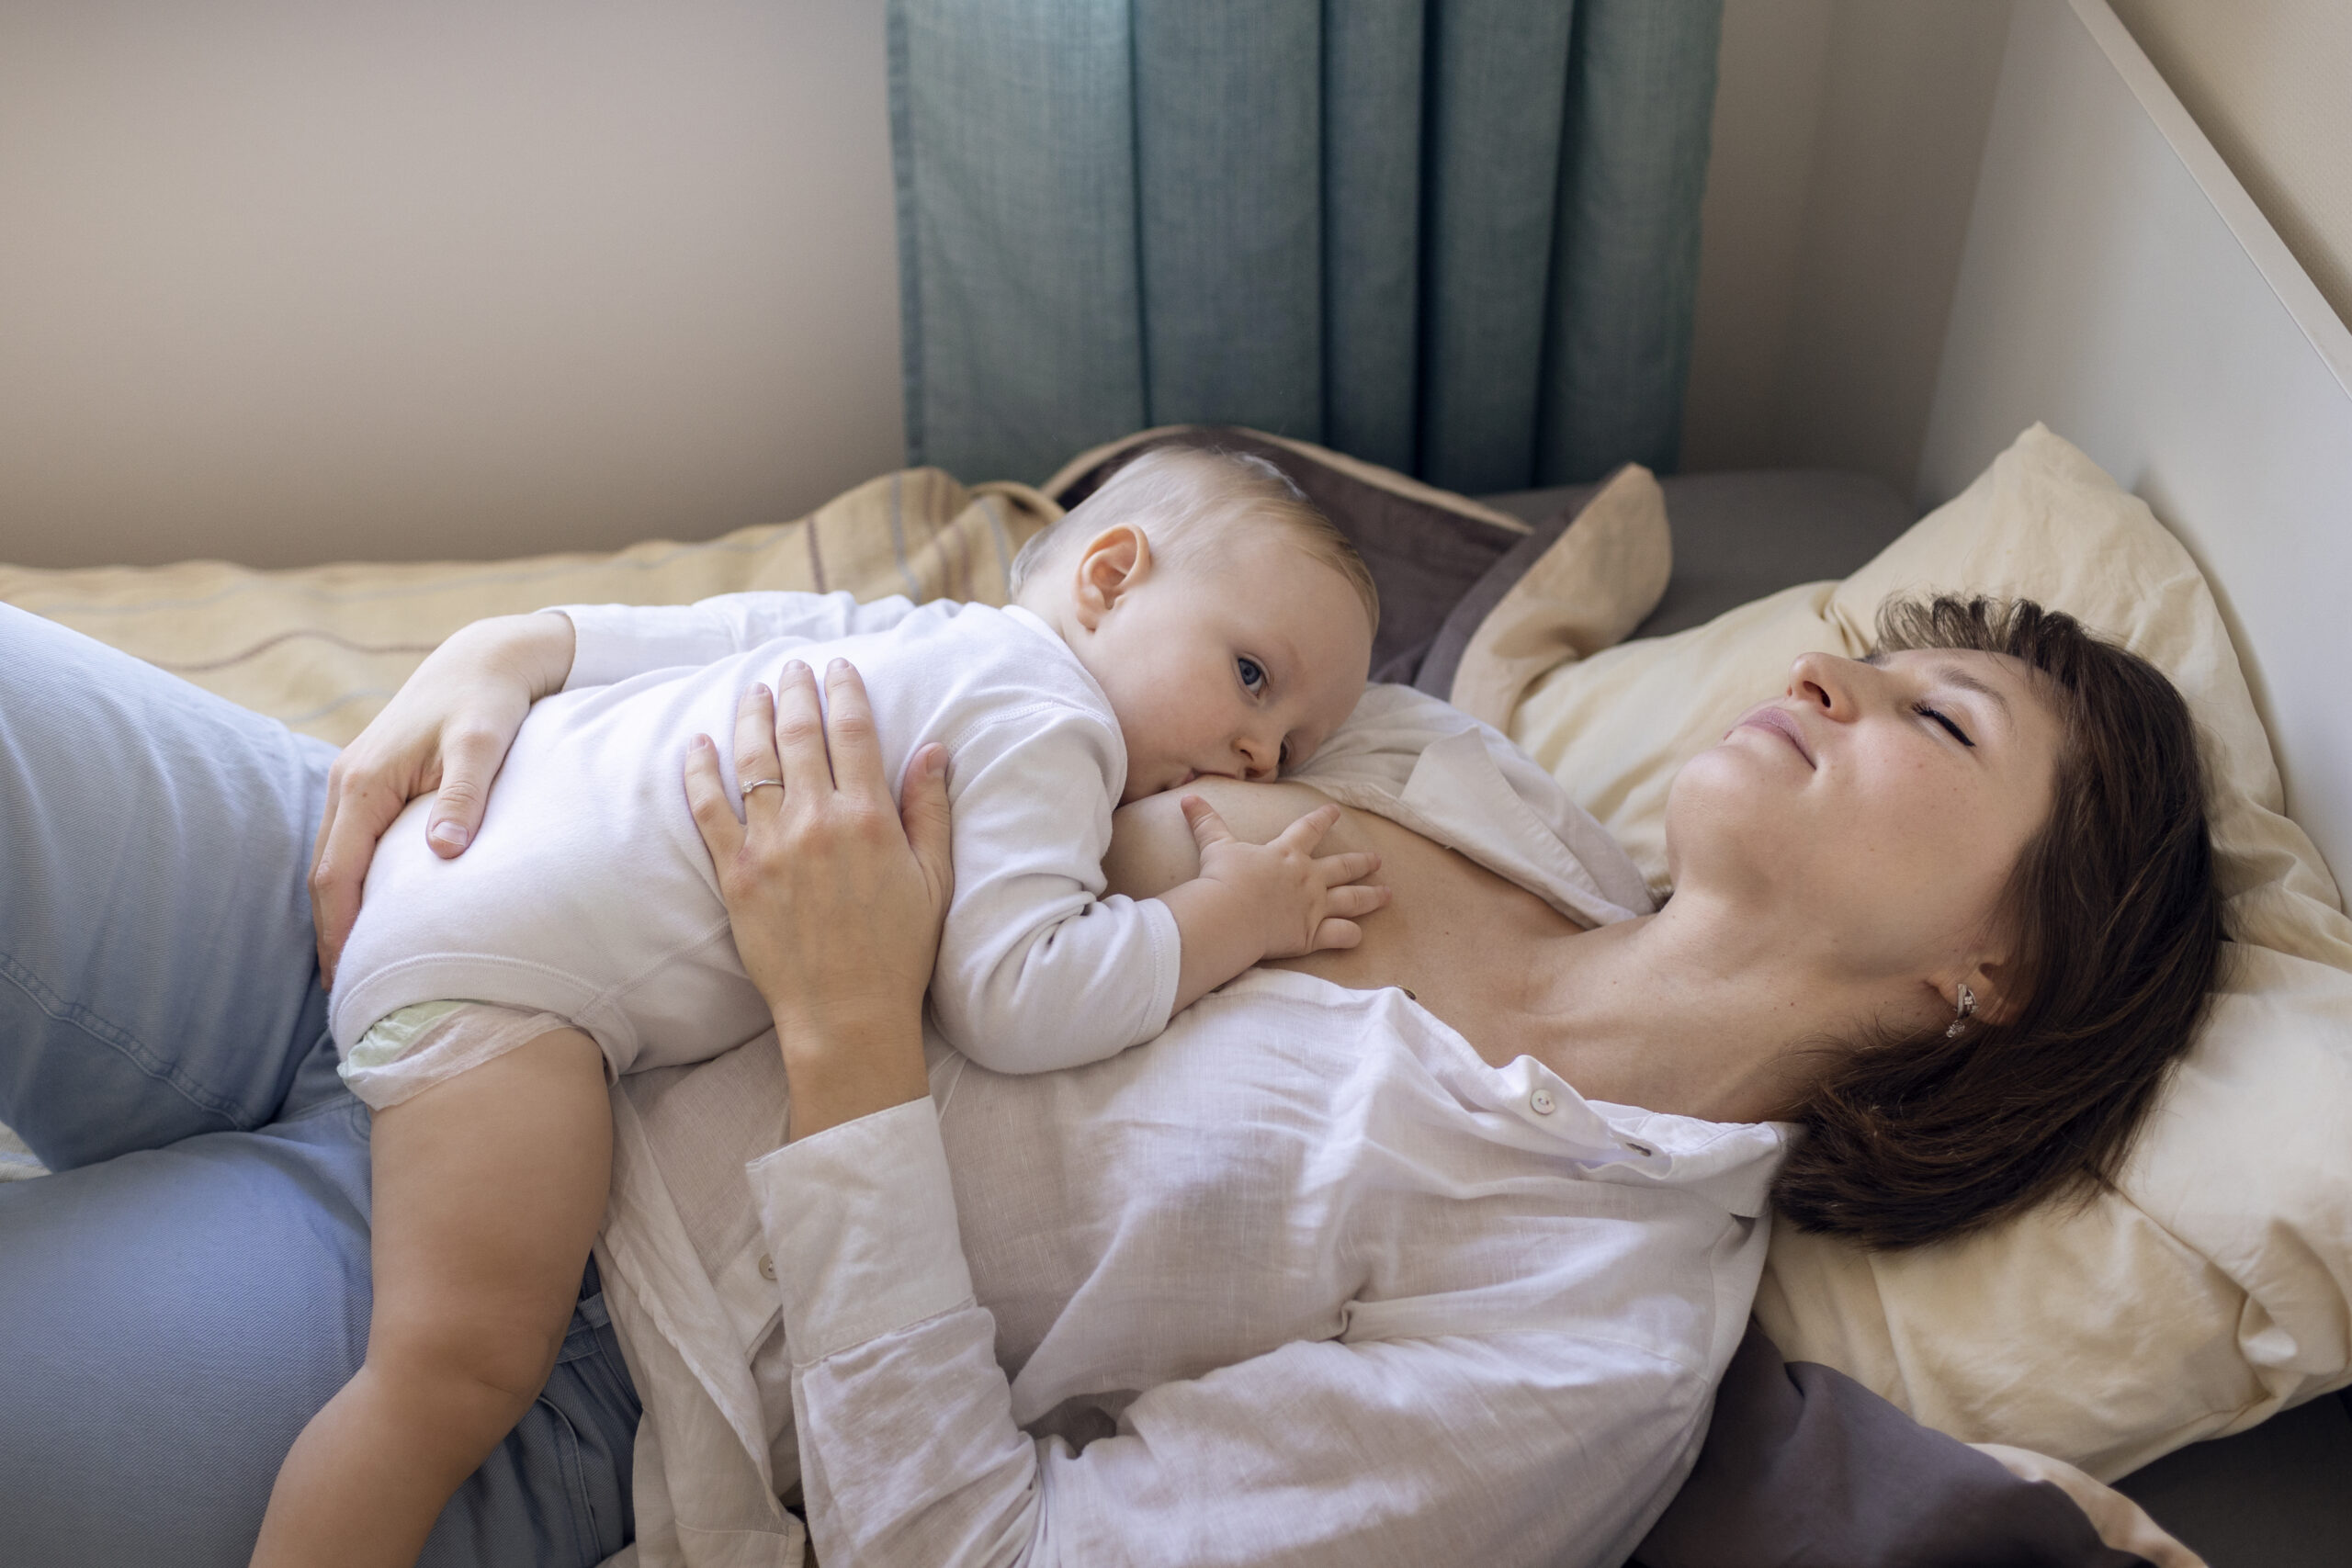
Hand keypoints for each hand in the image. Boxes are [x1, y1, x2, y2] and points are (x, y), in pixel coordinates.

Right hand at [308, 612, 574, 984]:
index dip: (339, 932)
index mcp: (364, 783)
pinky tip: (372, 916)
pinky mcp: (372, 783)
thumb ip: (463, 797)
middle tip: (348, 992)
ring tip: (356, 967)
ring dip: (339, 912)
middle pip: (326, 876)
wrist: (486, 658)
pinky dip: (352, 883)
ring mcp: (354, 783)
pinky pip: (350, 845)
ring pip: (335, 861)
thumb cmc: (488, 702)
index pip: (337, 875)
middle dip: (333, 934)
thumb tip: (443, 853)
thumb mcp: (481, 745)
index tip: (351, 980)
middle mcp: (347, 784)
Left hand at [683, 660, 951, 1138]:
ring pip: (752, 760)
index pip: (853, 731)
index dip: (845, 691)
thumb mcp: (933, 877)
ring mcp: (770, 845)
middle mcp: (816, 820)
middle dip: (796, 691)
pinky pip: (709, 809)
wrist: (847, 1012)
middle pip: (799, 734)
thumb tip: (933, 748)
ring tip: (753, 692)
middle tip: (793, 668)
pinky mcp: (734, 873)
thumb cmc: (899, 949)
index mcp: (869, 817)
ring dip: (751, 716)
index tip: (839, 668)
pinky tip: (698, 745)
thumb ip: (929, 808)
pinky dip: (700, 771)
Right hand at [1184, 797, 1386, 957]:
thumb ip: (1205, 822)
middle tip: (1377, 859)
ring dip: (1371, 896)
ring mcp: (1314, 906)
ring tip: (1388, 894)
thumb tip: (1186, 798)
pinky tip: (1360, 936)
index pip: (1309, 829)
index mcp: (1286, 853)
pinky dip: (1351, 936)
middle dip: (1361, 862)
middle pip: (1341, 866)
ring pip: (1352, 900)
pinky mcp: (1312, 934)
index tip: (1336, 812)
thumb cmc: (1223, 878)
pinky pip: (1340, 935)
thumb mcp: (1215, 845)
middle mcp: (1307, 878)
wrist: (1230, 913)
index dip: (1323, 819)